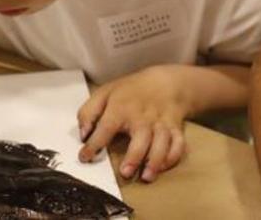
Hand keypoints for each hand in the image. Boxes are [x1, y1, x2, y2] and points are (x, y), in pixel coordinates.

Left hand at [77, 65, 189, 182]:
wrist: (164, 82)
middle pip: (141, 137)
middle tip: (125, 172)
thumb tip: (83, 135)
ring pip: (162, 143)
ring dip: (155, 161)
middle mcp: (142, 117)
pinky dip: (173, 157)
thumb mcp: (104, 93)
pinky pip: (178, 144)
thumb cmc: (131, 91)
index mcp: (121, 107)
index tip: (84, 157)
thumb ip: (88, 112)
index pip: (106, 127)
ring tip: (147, 177)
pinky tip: (163, 166)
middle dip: (134, 156)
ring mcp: (161, 123)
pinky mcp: (175, 129)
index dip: (94, 144)